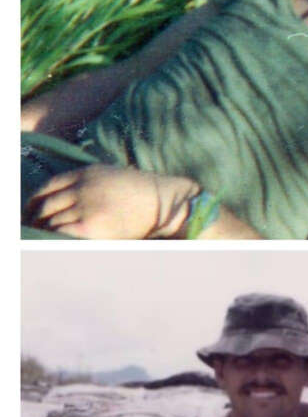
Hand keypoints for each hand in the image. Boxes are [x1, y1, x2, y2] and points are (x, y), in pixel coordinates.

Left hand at [24, 164, 196, 238]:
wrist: (165, 202)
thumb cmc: (143, 194)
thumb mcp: (112, 177)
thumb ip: (89, 183)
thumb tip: (68, 202)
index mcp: (86, 173)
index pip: (48, 186)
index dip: (35, 201)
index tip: (33, 212)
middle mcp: (82, 187)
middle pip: (46, 204)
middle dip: (38, 219)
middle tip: (37, 230)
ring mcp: (86, 206)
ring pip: (51, 221)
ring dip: (45, 231)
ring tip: (47, 240)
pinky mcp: (91, 226)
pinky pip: (61, 233)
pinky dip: (56, 238)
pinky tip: (59, 243)